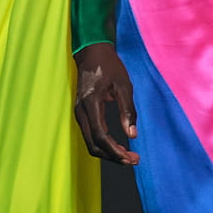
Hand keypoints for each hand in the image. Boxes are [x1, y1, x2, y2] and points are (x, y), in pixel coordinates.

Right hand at [73, 42, 138, 165]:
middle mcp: (81, 112)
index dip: (116, 151)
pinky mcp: (82, 113)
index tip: (132, 157)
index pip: (101, 136)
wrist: (91, 53)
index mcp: (91, 105)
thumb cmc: (109, 66)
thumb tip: (132, 135)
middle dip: (113, 156)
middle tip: (133, 160)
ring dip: (109, 152)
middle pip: (94, 145)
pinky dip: (104, 144)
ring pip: (91, 143)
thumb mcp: (124, 86)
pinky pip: (90, 135)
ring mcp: (79, 113)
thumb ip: (128, 111)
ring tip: (128, 156)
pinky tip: (118, 146)